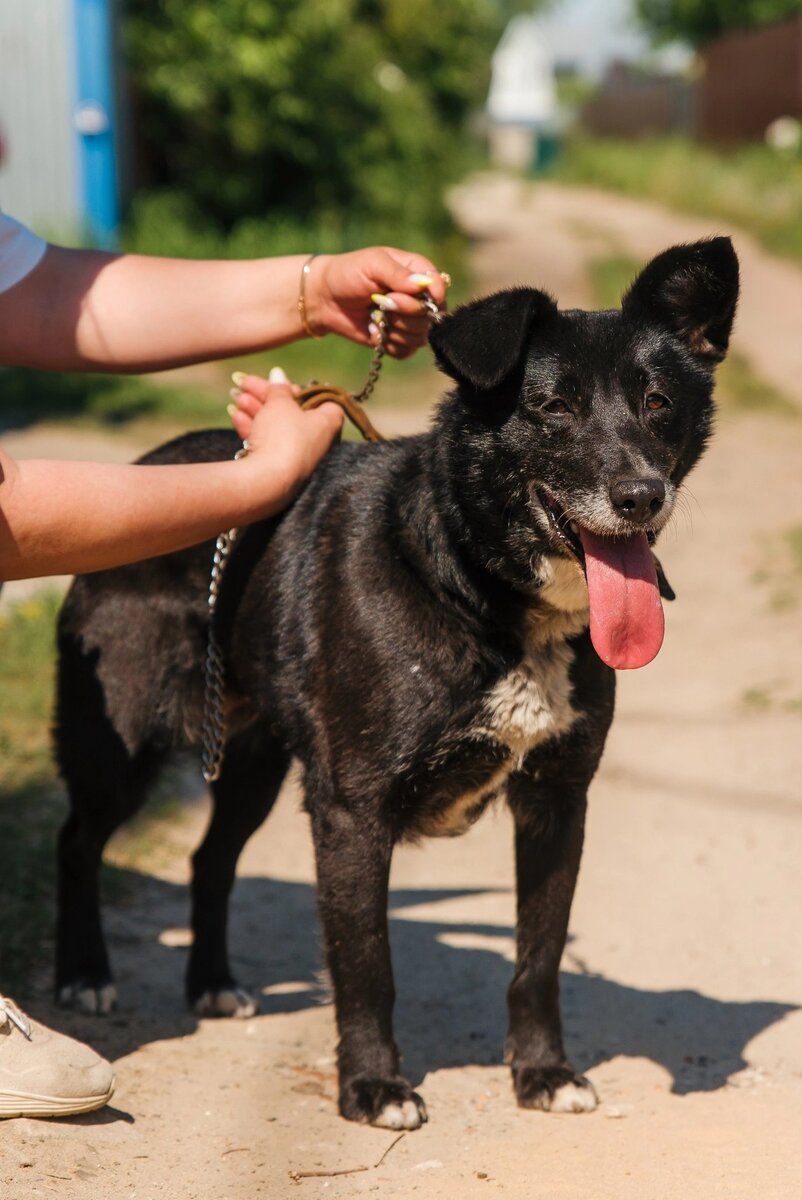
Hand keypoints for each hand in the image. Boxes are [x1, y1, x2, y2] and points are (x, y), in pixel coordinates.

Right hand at [229, 368, 343, 508]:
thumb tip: (278, 373)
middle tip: (243, 384)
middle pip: (291, 410)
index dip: (296, 388)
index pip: (318, 398)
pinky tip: (235, 416)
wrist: (268, 482)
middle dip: (265, 396)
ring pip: (276, 426)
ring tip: (234, 398)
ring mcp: (298, 456)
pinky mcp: (280, 469)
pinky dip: (253, 428)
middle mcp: (318, 441)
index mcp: (328, 422)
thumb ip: (278, 387)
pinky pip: (268, 443)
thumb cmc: (283, 436)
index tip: (278, 383)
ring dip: (255, 409)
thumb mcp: (280, 403)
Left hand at [304, 248, 448, 358]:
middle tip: (382, 302)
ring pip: (420, 337)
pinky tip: (374, 332)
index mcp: (416, 272)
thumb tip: (423, 285)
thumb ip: (397, 274)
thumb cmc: (347, 273)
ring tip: (376, 316)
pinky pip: (406, 351)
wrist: (325, 299)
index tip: (412, 295)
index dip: (432, 295)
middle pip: (431, 316)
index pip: (438, 286)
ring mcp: (409, 321)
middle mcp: (417, 298)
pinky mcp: (397, 340)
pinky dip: (389, 344)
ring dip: (396, 330)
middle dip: (405, 312)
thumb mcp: (372, 265)